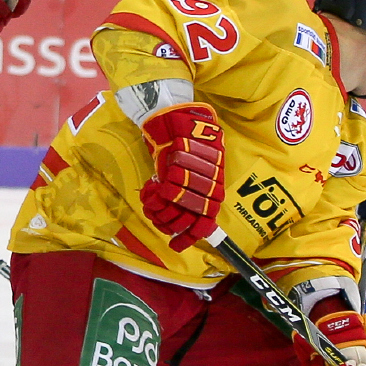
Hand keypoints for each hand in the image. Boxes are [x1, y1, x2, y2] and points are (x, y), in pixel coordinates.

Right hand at [138, 102, 224, 249]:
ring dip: (159, 210)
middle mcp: (207, 189)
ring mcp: (191, 182)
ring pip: (171, 210)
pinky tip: (150, 191)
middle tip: (160, 218)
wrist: (182, 121)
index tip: (175, 245)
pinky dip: (152, 197)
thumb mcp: (201, 172)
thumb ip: (194, 193)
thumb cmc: (193, 146)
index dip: (189, 237)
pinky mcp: (174, 173)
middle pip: (184, 220)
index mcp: (215, 192)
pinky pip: (160, 195)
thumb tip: (184, 214)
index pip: (204, 224)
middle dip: (169, 223)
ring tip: (153, 204)